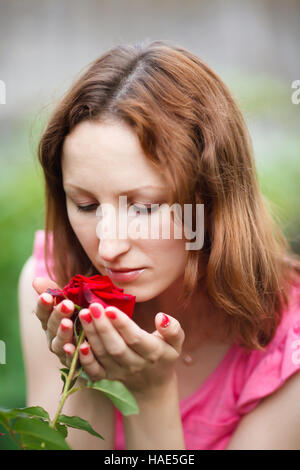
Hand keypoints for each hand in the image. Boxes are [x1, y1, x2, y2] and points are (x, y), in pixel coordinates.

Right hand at [32, 277, 75, 367]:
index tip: (47, 296)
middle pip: (52, 326)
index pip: (43, 312)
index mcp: (50, 320)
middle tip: (66, 305)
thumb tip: (36, 280)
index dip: (44, 305)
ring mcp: (63, 351)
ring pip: (60, 343)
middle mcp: (53, 336)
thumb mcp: (71, 302)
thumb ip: (55, 292)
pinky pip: (73, 360)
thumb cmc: (81, 316)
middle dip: (58, 315)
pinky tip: (79, 347)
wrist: (99, 340)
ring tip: (68, 324)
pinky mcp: (75, 364)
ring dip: (63, 333)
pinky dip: (75, 354)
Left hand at [64, 303, 184, 394]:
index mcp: (153, 352)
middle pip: (116, 347)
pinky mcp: (106, 378)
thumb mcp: (175, 342)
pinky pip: (93, 371)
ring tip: (83, 315)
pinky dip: (84, 360)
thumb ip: (173, 329)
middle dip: (102, 327)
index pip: (135, 338)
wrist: (152, 384)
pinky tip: (75, 344)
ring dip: (91, 335)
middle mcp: (135, 364)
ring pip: (103, 355)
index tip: (109, 308)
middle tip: (92, 307)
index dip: (122, 324)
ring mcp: (119, 372)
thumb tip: (161, 317)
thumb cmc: (163, 353)